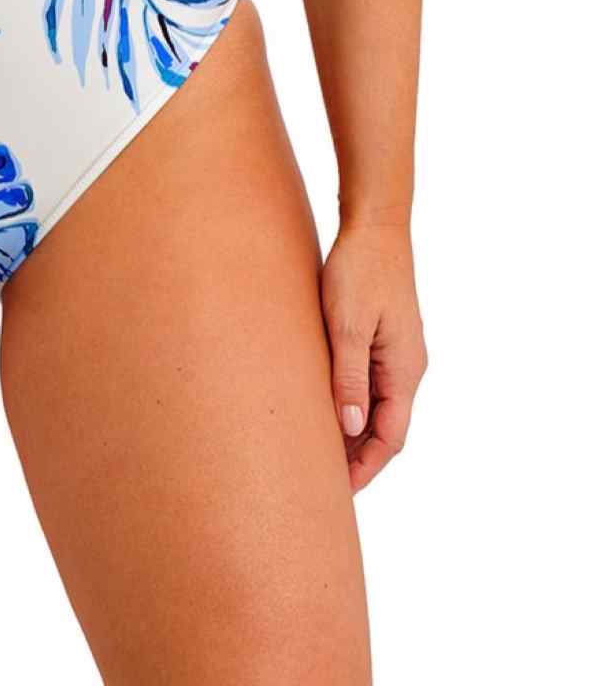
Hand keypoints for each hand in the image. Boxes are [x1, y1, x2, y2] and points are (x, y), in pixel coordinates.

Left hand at [321, 221, 426, 491]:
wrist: (374, 226)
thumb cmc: (359, 272)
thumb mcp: (347, 326)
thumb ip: (349, 377)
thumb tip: (351, 428)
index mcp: (404, 370)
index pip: (390, 438)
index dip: (365, 468)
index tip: (337, 493)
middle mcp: (406, 367)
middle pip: (384, 428)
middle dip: (356, 457)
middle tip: (319, 480)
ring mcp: (396, 352)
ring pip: (375, 406)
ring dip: (351, 431)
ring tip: (314, 451)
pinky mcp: (381, 337)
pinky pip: (368, 382)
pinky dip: (348, 402)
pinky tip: (321, 405)